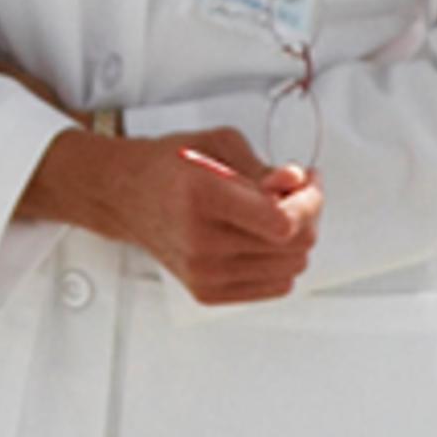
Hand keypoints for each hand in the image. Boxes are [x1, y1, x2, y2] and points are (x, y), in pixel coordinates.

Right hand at [22, 119, 318, 303]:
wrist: (126, 197)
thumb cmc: (168, 168)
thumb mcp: (218, 144)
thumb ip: (263, 166)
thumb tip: (296, 182)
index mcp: (204, 197)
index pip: (284, 223)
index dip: (309, 202)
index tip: (308, 184)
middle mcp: (202, 241)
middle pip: (294, 247)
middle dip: (307, 215)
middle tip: (296, 193)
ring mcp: (203, 272)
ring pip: (290, 269)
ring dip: (295, 241)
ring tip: (276, 214)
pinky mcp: (206, 291)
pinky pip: (274, 287)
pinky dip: (279, 263)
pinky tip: (264, 239)